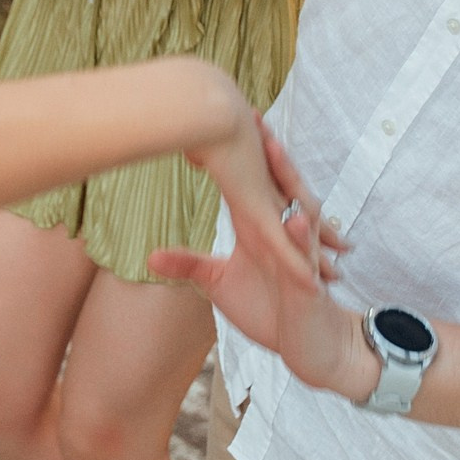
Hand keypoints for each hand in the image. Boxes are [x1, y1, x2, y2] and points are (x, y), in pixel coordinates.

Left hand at [152, 121, 374, 400]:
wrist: (309, 343)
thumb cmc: (268, 310)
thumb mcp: (220, 284)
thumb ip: (189, 265)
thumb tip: (149, 255)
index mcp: (264, 229)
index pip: (253, 184)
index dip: (241, 156)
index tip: (223, 122)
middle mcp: (285, 235)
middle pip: (280, 185)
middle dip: (269, 153)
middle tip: (253, 116)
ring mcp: (300, 254)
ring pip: (297, 209)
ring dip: (288, 180)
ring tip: (273, 149)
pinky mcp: (309, 282)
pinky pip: (305, 256)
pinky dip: (299, 239)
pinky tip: (289, 223)